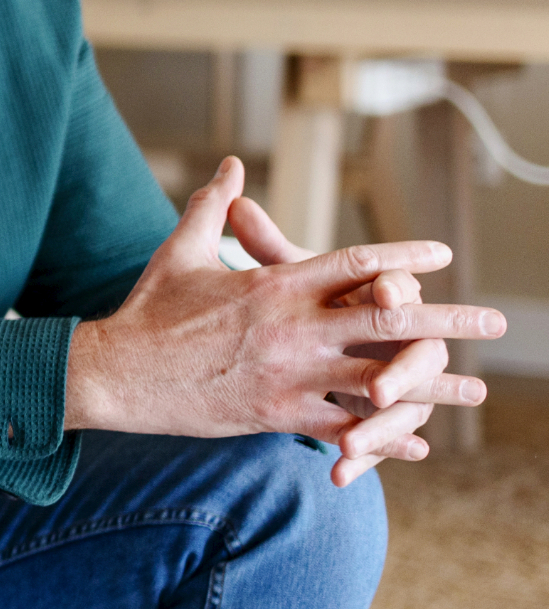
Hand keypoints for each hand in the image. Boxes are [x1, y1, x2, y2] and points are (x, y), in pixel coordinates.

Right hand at [66, 157, 501, 484]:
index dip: (405, 258)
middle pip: (388, 320)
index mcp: (275, 284)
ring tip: (476, 390)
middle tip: (494, 320)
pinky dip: (385, 437)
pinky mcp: (275, 414)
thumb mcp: (181, 249)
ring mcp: (288, 374)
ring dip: (435, 386)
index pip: (356, 262)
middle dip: (448, 320)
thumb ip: (216, 207)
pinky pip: (344, 428)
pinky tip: (419, 442)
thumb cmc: (148, 309)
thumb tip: (232, 166)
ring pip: (379, 381)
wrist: (115, 372)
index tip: (443, 257)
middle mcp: (291, 327)